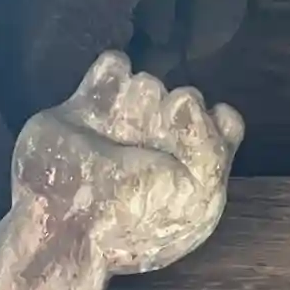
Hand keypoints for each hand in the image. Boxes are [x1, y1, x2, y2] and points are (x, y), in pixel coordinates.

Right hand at [13, 51, 243, 274]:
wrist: (66, 224)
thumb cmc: (136, 220)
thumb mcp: (197, 199)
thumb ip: (212, 147)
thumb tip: (188, 100)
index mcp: (192, 173)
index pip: (223, 124)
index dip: (212, 123)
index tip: (196, 135)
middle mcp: (162, 146)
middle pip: (186, 97)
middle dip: (171, 117)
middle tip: (148, 151)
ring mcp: (125, 125)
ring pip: (149, 81)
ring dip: (137, 105)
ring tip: (119, 140)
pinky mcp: (87, 106)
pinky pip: (113, 64)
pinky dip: (112, 73)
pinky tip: (104, 105)